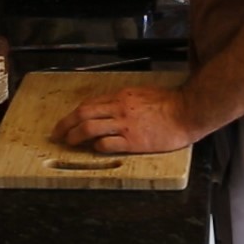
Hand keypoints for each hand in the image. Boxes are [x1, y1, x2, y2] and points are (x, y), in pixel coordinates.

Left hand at [51, 86, 198, 154]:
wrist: (186, 111)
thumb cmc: (168, 103)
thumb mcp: (141, 93)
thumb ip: (124, 100)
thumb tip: (107, 109)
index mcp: (120, 96)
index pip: (89, 104)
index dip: (74, 114)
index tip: (66, 122)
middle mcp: (119, 108)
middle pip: (83, 114)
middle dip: (65, 124)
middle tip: (57, 133)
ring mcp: (125, 125)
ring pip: (90, 128)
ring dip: (75, 136)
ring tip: (69, 143)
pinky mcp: (133, 141)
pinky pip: (107, 144)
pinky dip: (96, 147)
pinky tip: (94, 150)